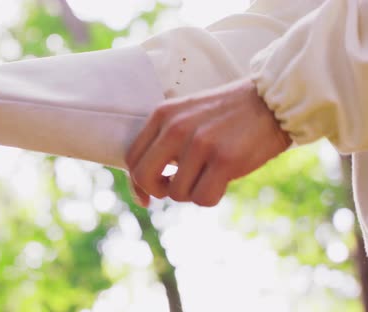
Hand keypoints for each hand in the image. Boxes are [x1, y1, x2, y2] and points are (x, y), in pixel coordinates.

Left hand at [125, 79, 291, 206]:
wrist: (273, 100)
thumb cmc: (228, 114)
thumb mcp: (187, 115)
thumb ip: (164, 141)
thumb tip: (143, 189)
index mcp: (163, 114)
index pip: (132, 157)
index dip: (137, 183)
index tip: (148, 196)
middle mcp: (176, 127)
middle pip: (144, 177)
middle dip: (158, 191)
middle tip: (176, 187)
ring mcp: (200, 143)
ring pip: (177, 193)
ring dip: (192, 192)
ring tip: (209, 175)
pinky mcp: (224, 159)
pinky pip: (203, 198)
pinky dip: (211, 197)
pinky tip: (222, 182)